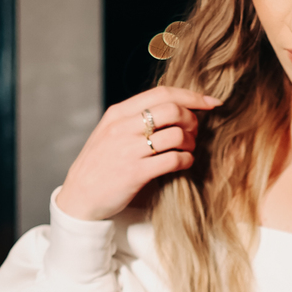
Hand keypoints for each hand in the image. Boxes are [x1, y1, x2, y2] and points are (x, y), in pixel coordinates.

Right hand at [56, 86, 220, 220]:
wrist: (80, 197)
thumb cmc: (100, 165)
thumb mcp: (110, 132)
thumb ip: (134, 118)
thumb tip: (172, 107)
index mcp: (118, 113)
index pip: (161, 93)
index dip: (191, 96)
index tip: (211, 102)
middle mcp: (123, 128)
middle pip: (172, 110)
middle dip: (192, 119)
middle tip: (194, 132)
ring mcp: (129, 150)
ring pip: (176, 135)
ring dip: (191, 142)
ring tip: (188, 149)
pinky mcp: (136, 173)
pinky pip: (173, 160)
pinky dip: (186, 160)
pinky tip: (184, 163)